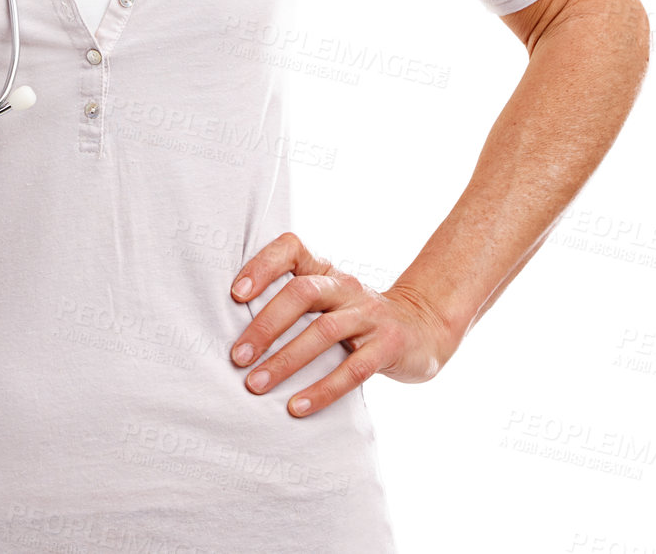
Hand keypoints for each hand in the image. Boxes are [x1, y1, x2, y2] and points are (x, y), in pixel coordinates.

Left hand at [228, 232, 457, 416]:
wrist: (422, 329)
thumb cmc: (356, 318)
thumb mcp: (328, 300)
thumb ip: (293, 304)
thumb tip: (233, 331)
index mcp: (326, 271)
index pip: (291, 249)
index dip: (262, 265)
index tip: (235, 294)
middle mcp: (346, 287)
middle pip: (302, 293)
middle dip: (265, 326)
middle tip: (237, 356)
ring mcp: (369, 314)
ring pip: (323, 332)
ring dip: (286, 361)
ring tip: (256, 385)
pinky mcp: (388, 346)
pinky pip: (353, 369)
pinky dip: (322, 389)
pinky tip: (296, 407)